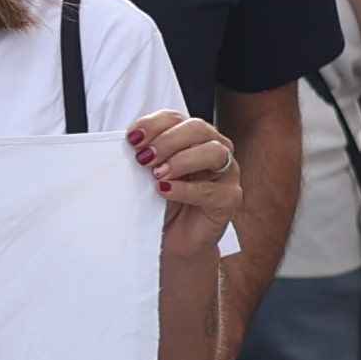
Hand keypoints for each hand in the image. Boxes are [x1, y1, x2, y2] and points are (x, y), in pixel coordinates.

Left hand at [127, 106, 237, 247]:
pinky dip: (186, 189)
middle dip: (168, 140)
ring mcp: (226, 174)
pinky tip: (165, 191)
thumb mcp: (147, 175)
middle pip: (198, 128)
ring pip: (214, 152)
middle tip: (144, 158)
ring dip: (181, 160)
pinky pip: (212, 190)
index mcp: (193, 138)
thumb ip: (144, 155)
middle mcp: (214, 150)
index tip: (133, 139)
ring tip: (157, 175)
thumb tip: (131, 142)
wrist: (172, 241)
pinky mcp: (229, 199)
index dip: (154, 124)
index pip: (176, 118)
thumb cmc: (161, 204)